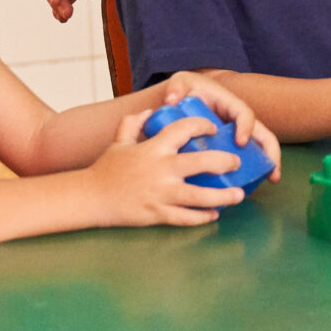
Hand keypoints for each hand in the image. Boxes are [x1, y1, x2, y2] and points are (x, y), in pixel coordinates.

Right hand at [85, 109, 250, 226]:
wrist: (90, 197)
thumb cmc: (106, 168)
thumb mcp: (119, 141)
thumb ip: (133, 123)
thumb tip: (149, 112)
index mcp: (154, 148)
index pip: (185, 128)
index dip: (203, 125)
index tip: (213, 128)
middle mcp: (161, 170)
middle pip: (203, 162)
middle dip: (225, 162)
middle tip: (237, 163)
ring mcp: (161, 194)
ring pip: (201, 196)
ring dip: (223, 196)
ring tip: (239, 195)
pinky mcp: (157, 214)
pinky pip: (186, 218)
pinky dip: (203, 217)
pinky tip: (214, 214)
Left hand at [146, 72, 280, 183]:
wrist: (183, 99)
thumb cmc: (185, 89)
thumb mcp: (181, 83)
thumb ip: (176, 88)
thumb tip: (171, 99)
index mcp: (229, 104)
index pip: (244, 113)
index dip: (246, 126)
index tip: (240, 142)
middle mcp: (238, 120)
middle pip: (261, 133)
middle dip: (270, 151)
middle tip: (273, 171)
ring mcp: (236, 133)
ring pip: (258, 147)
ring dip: (268, 163)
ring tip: (272, 180)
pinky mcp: (229, 146)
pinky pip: (245, 157)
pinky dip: (252, 170)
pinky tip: (252, 185)